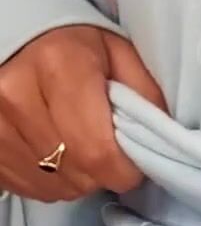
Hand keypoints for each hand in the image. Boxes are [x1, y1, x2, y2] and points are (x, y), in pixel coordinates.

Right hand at [0, 26, 165, 202]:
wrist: (13, 37)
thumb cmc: (73, 44)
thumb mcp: (118, 53)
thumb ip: (144, 94)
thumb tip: (161, 141)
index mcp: (59, 66)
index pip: (98, 151)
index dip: (124, 169)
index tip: (133, 162)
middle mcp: (17, 96)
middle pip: (78, 174)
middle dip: (102, 172)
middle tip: (105, 145)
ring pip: (54, 187)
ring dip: (76, 177)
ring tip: (76, 143)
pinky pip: (30, 188)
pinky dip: (50, 179)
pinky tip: (53, 151)